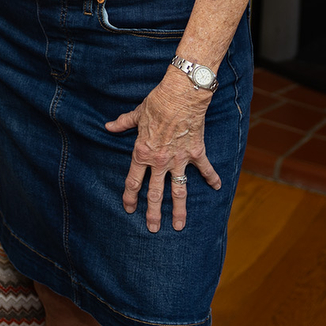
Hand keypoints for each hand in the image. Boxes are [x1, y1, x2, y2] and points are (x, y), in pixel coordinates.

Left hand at [105, 68, 223, 232]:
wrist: (180, 96)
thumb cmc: (156, 104)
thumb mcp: (136, 114)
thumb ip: (123, 124)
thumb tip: (108, 126)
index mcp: (142, 153)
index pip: (133, 181)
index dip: (130, 197)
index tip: (129, 209)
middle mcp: (160, 161)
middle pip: (155, 193)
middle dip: (153, 213)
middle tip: (153, 229)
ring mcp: (179, 160)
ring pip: (178, 191)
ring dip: (179, 210)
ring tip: (179, 226)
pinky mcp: (196, 154)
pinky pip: (205, 170)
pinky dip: (212, 178)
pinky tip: (217, 188)